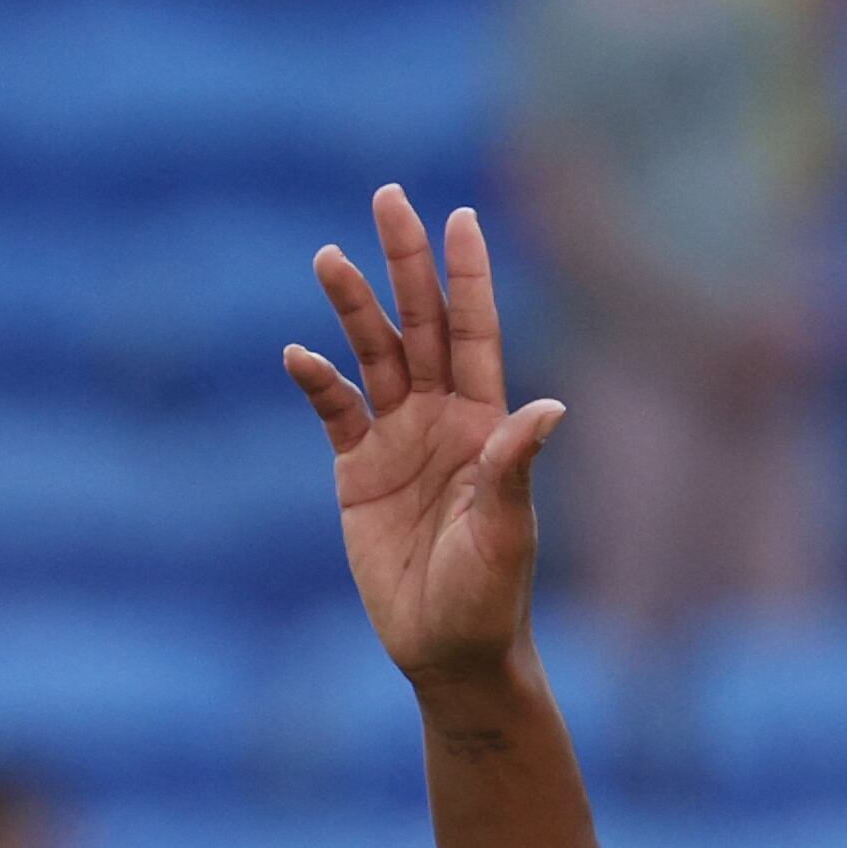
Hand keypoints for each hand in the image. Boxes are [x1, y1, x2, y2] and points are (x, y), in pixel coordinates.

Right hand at [284, 186, 565, 692]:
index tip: (461, 217)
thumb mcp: (507, 531)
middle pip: (422, 326)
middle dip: (407, 264)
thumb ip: (516, 467)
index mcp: (486, 427)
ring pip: (374, 355)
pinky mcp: (357, 470)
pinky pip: (333, 410)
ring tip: (329, 257)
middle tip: (389, 197)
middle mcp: (443, 421)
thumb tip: (548, 410)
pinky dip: (316, 380)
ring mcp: (398, 441)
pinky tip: (298, 354)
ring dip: (354, 308)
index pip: (477, 335)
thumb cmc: (492, 596)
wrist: (450, 650)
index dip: (469, 278)